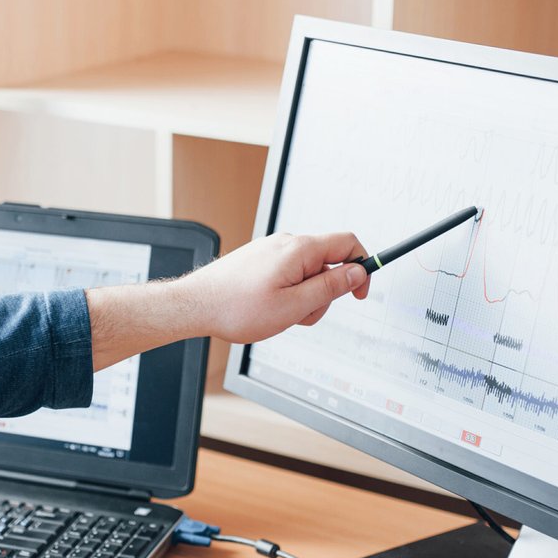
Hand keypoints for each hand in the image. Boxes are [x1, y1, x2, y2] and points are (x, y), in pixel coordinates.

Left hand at [176, 232, 370, 343]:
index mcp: (299, 249)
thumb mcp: (294, 306)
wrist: (195, 306)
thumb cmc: (237, 308)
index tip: (360, 292)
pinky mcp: (259, 260)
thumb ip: (330, 287)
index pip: (347, 244)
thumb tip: (357, 273)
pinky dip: (286, 294)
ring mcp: (271, 250)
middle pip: (326, 264)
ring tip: (278, 314)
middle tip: (301, 315)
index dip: (362, 268)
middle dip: (323, 294)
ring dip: (302, 298)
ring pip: (306, 273)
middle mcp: (285, 242)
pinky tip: (266, 308)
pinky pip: (287, 275)